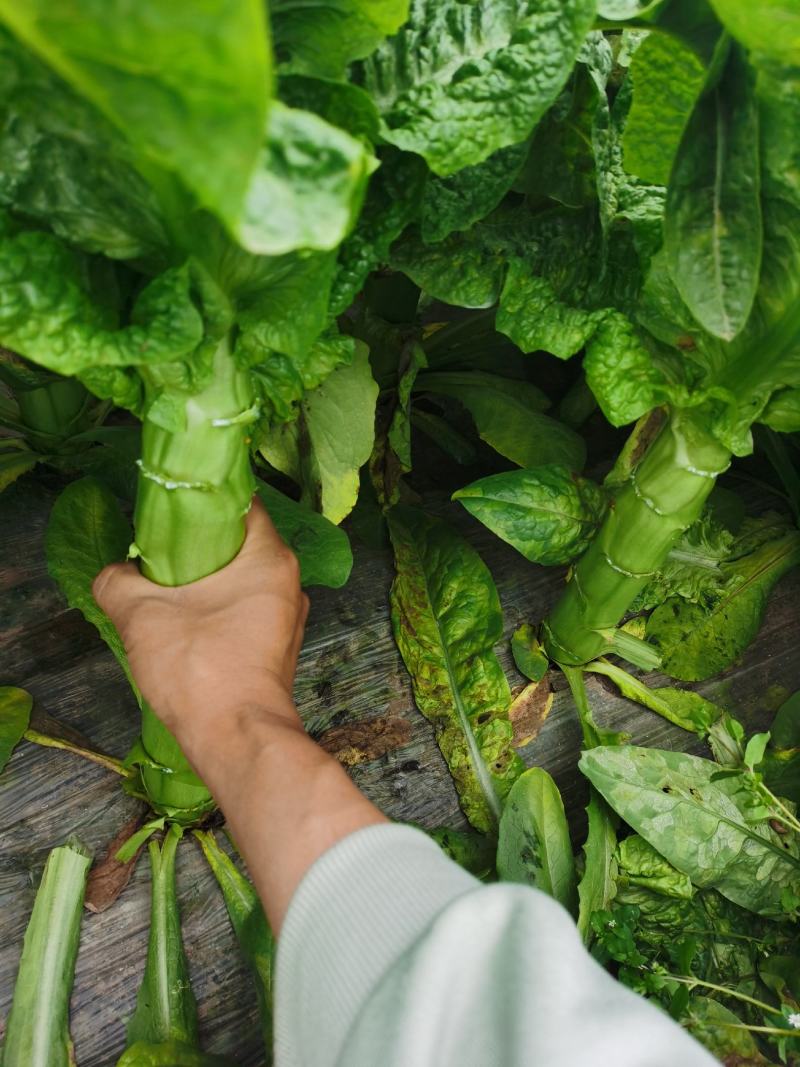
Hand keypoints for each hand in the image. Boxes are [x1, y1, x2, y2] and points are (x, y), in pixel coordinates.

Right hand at [92, 498, 308, 754]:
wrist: (237, 738)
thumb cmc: (200, 668)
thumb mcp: (142, 616)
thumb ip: (118, 581)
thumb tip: (112, 572)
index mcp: (270, 558)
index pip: (242, 503)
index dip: (205, 497)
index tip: (171, 504)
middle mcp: (289, 582)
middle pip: (242, 541)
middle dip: (201, 541)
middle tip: (160, 547)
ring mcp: (288, 617)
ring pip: (245, 579)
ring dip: (209, 579)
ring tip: (168, 586)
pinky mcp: (279, 646)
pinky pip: (248, 609)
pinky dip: (220, 607)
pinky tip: (188, 621)